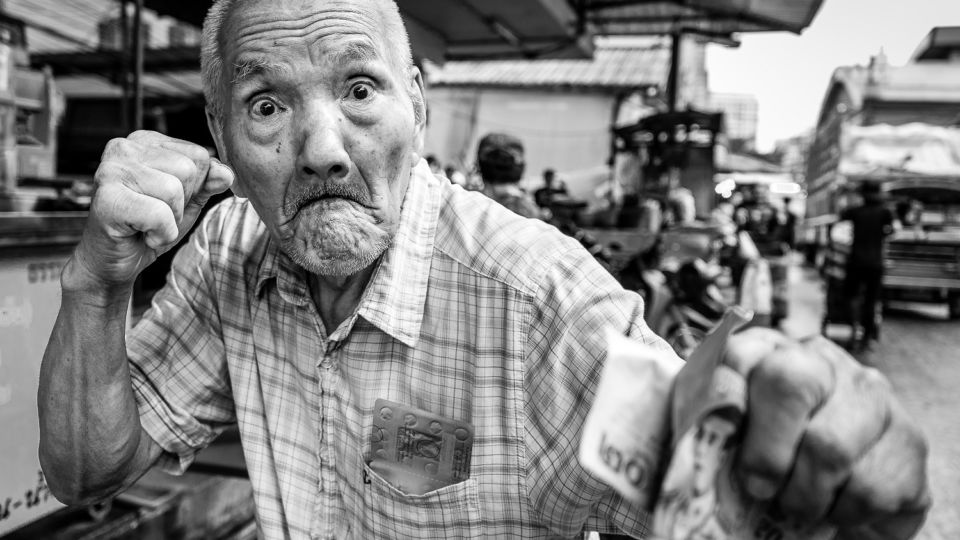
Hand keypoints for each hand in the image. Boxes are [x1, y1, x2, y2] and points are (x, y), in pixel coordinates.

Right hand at [72, 130, 233, 286]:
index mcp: (146, 141)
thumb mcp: (187, 200)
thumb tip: (226, 173)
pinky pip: (160, 215)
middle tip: (155, 215)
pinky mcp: (107, 198)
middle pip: (188, 170)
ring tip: (146, 223)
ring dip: (170, 220)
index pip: (200, 155)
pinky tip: (140, 234)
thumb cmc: (148, 226)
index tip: (166, 200)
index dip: (194, 188)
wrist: (112, 261)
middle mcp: (124, 147)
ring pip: (174, 191)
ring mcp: (111, 170)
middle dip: (182, 203)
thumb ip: (208, 182)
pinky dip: (160, 234)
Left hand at [726, 328, 929, 538]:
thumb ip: (712, 424)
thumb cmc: (772, 465)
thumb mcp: (730, 438)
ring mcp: (873, 397)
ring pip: (831, 446)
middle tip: (758, 487)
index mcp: (771, 353)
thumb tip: (702, 426)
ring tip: (795, 504)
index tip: (719, 436)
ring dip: (803, 494)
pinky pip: (870, 487)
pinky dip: (843, 513)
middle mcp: (824, 362)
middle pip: (790, 382)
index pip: (741, 352)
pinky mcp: (909, 441)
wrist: (837, 500)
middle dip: (766, 450)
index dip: (724, 394)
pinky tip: (834, 505)